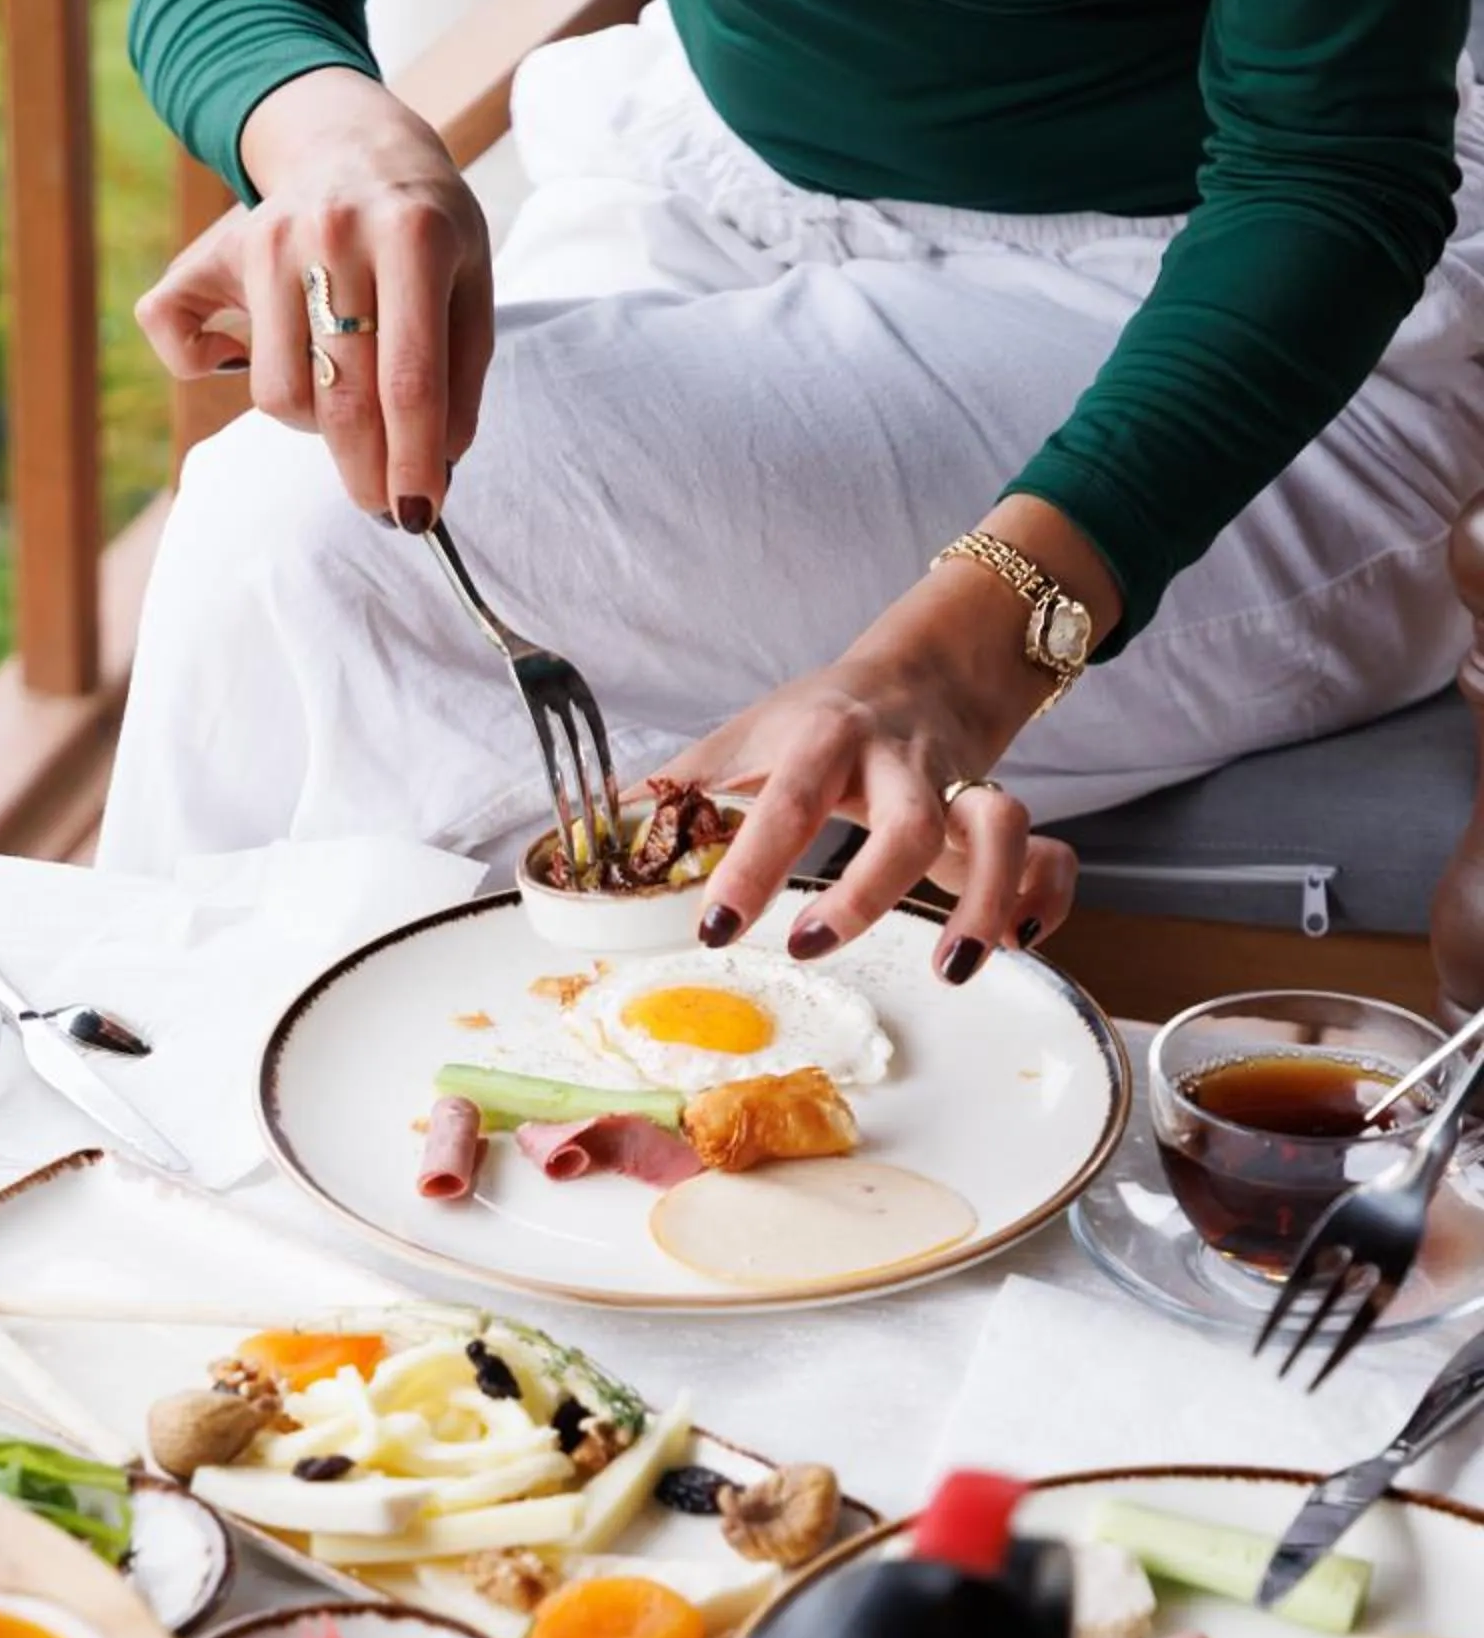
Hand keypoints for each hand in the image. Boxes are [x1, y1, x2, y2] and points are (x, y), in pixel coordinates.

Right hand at [135, 69, 492, 528]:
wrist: (351, 140)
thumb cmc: (422, 225)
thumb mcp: (470, 282)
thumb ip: (462, 374)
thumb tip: (438, 466)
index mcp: (412, 236)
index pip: (410, 380)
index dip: (413, 461)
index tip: (418, 514)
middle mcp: (334, 234)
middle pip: (342, 398)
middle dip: (365, 472)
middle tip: (382, 501)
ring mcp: (266, 239)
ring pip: (279, 394)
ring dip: (313, 425)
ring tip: (339, 396)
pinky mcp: (212, 251)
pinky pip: (183, 343)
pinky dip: (207, 368)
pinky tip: (246, 354)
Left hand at [655, 523, 1108, 977]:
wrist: (921, 668)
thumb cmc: (819, 719)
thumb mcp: (741, 739)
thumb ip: (677, 794)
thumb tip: (589, 844)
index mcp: (824, 739)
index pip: (786, 800)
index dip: (751, 865)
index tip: (712, 928)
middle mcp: (901, 761)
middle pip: (908, 818)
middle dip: (867, 889)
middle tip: (810, 946)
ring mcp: (960, 785)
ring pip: (1002, 826)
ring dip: (985, 898)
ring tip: (953, 969)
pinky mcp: (999, 813)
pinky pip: (1049, 849)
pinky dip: (1047, 895)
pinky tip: (1018, 944)